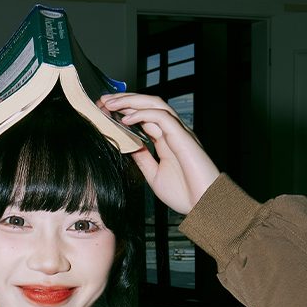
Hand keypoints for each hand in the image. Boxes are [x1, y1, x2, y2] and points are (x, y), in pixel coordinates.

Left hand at [98, 93, 218, 213]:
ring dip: (131, 101)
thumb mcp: (154, 175)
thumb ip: (143, 158)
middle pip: (147, 104)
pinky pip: (162, 117)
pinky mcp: (183, 136)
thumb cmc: (185, 194)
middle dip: (124, 100)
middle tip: (102, 101)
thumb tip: (128, 146)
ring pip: (154, 104)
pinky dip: (143, 114)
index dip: (125, 110)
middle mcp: (173, 132)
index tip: (104, 111)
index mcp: (166, 140)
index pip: (144, 116)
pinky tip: (126, 118)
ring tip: (110, 103)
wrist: (204, 206)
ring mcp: (179, 132)